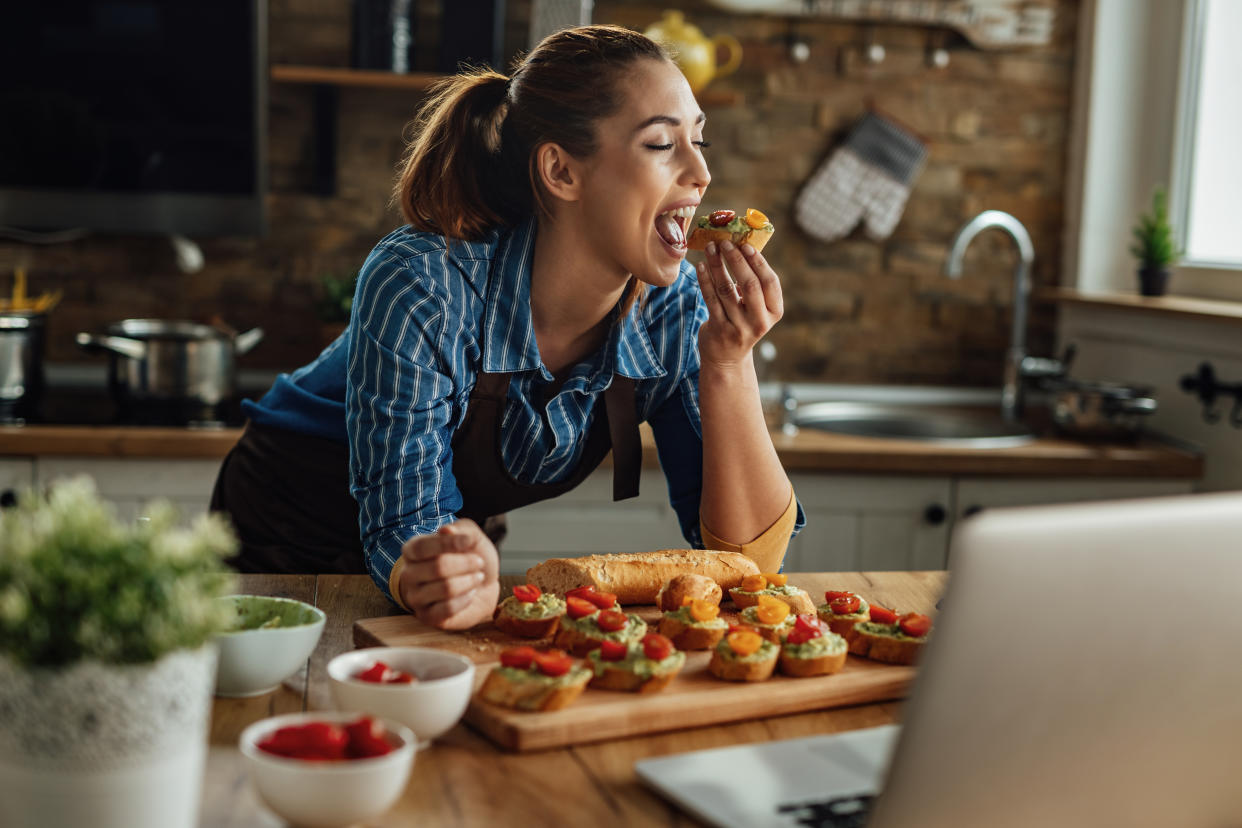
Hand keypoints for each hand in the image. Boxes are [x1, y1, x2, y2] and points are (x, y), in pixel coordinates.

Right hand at [398, 519, 499, 629]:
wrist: (484, 585)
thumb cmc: (472, 557)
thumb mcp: (470, 536)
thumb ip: (461, 530)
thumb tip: (447, 530)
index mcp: (412, 550)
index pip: (422, 547)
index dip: (447, 543)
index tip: (469, 541)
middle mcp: (409, 574)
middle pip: (437, 567)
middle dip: (466, 563)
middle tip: (479, 562)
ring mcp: (416, 597)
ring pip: (445, 588)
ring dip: (469, 581)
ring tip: (477, 577)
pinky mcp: (427, 616)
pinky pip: (448, 609)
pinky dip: (466, 599)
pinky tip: (470, 593)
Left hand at [694, 240, 783, 369]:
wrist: (727, 358)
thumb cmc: (743, 322)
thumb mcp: (756, 308)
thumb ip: (754, 284)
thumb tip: (741, 247)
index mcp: (774, 312)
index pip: (770, 282)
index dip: (758, 262)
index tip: (745, 245)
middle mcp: (759, 321)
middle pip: (750, 284)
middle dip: (736, 260)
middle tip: (725, 243)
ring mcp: (739, 327)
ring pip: (726, 289)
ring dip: (717, 265)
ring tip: (711, 249)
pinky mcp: (719, 330)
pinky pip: (710, 299)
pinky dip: (705, 279)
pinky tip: (700, 266)